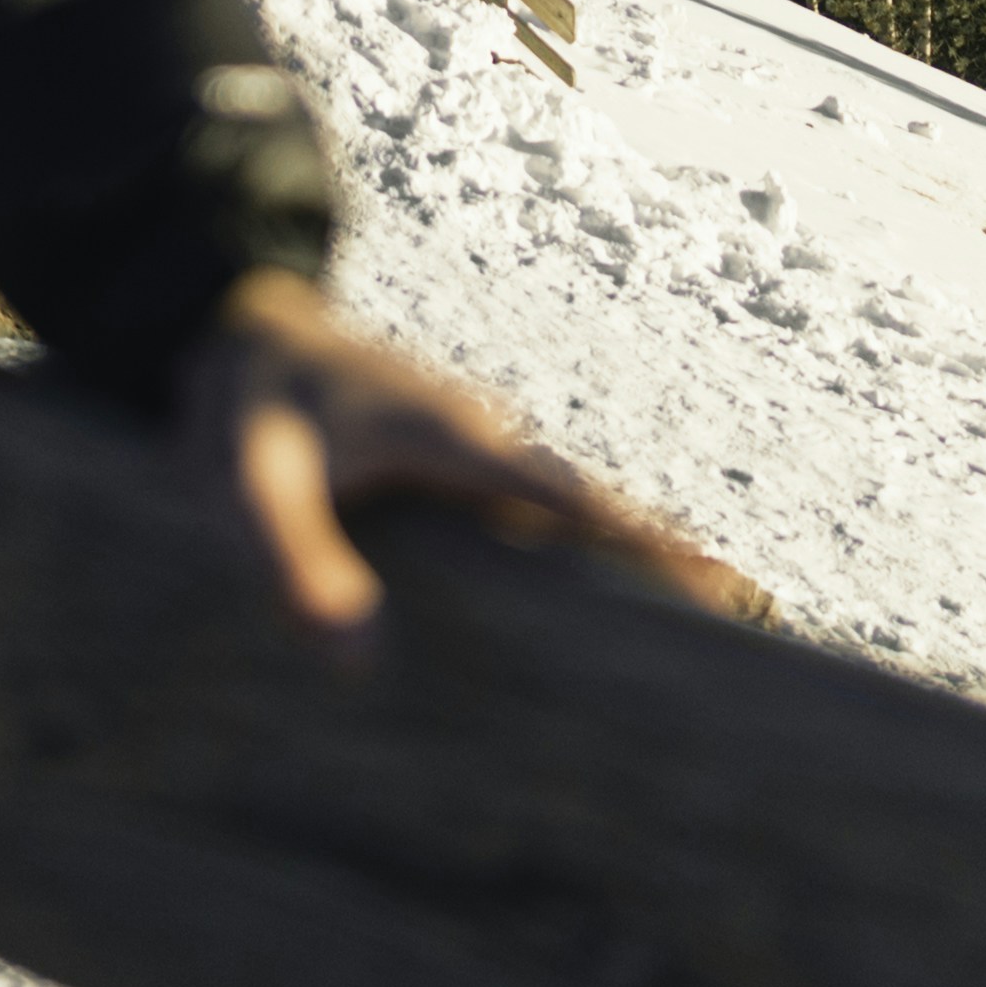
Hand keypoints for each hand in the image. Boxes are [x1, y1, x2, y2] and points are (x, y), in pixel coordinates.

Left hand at [177, 270, 753, 637]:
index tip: (731, 589)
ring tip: (701, 635)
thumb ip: (297, 562)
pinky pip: (533, 521)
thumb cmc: (247, 408)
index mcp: (458, 440)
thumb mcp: (250, 483)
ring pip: (571, 517)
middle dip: (669, 564)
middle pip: (598, 513)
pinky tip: (591, 613)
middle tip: (752, 627)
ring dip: (629, 564)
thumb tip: (361, 659)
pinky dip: (578, 557)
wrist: (233, 327)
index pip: (576, 503)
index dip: (652, 545)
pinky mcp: (455, 472)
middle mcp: (486, 443)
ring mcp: (476, 455)